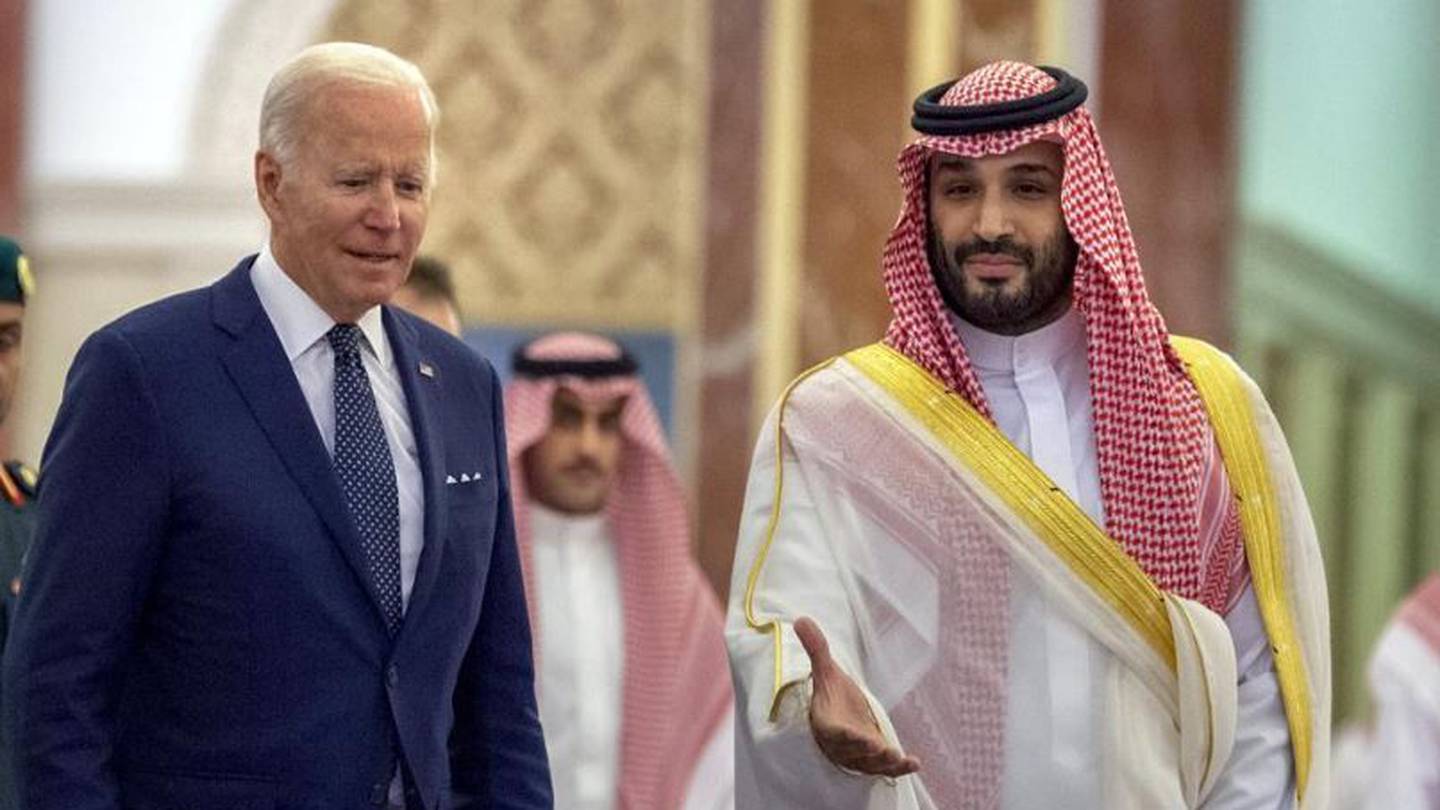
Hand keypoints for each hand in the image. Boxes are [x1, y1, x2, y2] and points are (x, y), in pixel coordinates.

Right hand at [794, 616, 920, 777]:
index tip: (861, 737)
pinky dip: (900, 769)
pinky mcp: (873, 762)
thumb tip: (800, 619)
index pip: (834, 733)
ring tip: (899, 758)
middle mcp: (841, 745)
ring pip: (870, 764)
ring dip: (884, 763)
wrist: (839, 716)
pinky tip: (916, 763)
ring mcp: (858, 757)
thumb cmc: (832, 695)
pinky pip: (886, 769)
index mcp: (827, 724)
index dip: (846, 737)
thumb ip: (816, 649)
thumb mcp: (826, 671)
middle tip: (883, 750)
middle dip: (868, 752)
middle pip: (853, 753)